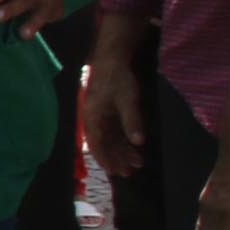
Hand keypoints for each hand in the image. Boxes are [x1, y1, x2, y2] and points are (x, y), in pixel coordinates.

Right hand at [82, 16, 148, 178]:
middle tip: (130, 172)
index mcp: (92, 117)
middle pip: (104, 143)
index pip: (97, 144)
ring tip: (137, 161)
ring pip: (110, 137)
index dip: (106, 159)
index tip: (115, 172)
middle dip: (117, 158)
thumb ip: (131, 121)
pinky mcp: (107, 110)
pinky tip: (134, 145)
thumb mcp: (127, 100)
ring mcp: (100, 114)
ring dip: (122, 149)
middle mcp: (94, 118)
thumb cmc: (117, 78)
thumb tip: (138, 142)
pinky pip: (114, 129)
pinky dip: (124, 138)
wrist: (112, 58)